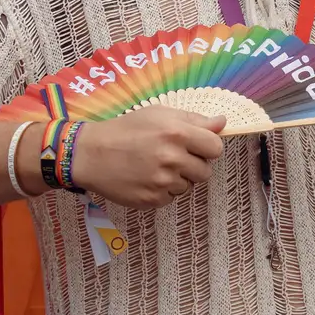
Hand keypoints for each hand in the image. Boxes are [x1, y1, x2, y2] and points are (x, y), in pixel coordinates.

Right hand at [69, 106, 226, 209]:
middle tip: (173, 156)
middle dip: (193, 164)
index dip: (208, 147)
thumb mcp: (160, 114)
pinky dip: (162, 190)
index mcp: (177, 133)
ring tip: (154, 166)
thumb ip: (195, 120)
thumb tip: (223, 122)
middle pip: (205, 171)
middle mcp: (172, 159)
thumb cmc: (127, 129)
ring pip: (187, 186)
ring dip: (177, 178)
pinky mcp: (152, 200)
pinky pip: (170, 197)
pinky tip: (146, 178)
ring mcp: (162, 182)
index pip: (215, 148)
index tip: (197, 146)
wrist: (92, 154)